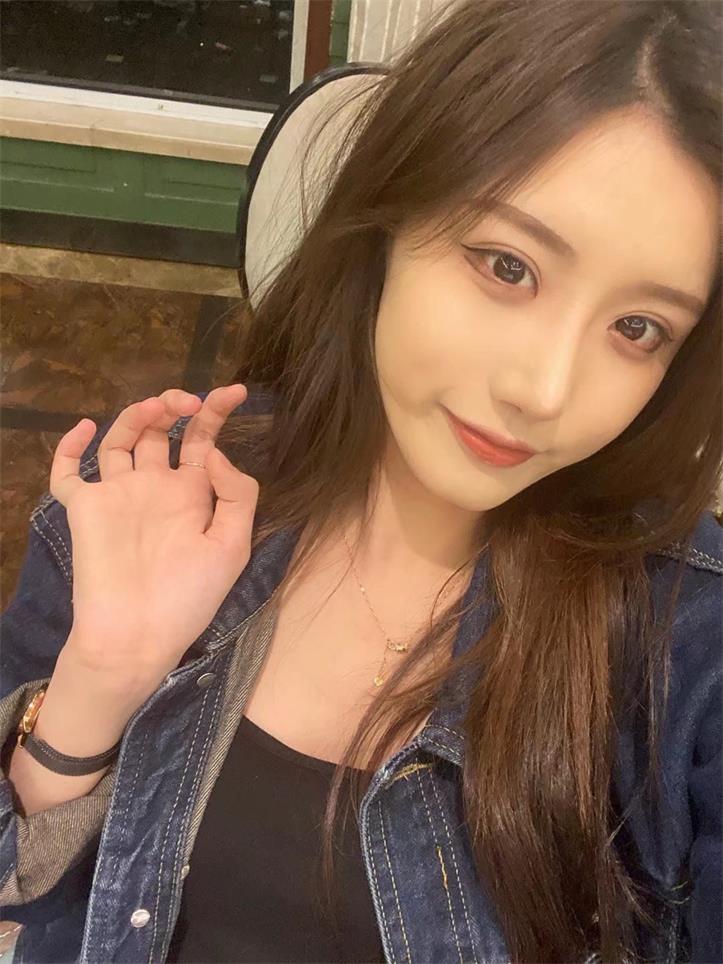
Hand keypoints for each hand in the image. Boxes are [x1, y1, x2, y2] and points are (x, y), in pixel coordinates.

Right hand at [50, 385, 259, 688]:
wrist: (138, 636)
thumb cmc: (188, 598)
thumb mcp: (232, 547)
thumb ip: (236, 495)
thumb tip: (214, 451)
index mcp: (192, 496)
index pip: (203, 441)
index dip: (217, 412)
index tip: (235, 390)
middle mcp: (155, 488)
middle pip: (161, 433)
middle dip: (176, 407)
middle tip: (190, 401)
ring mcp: (118, 495)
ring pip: (121, 440)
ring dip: (137, 415)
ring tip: (158, 406)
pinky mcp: (85, 508)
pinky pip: (68, 473)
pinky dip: (69, 447)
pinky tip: (88, 427)